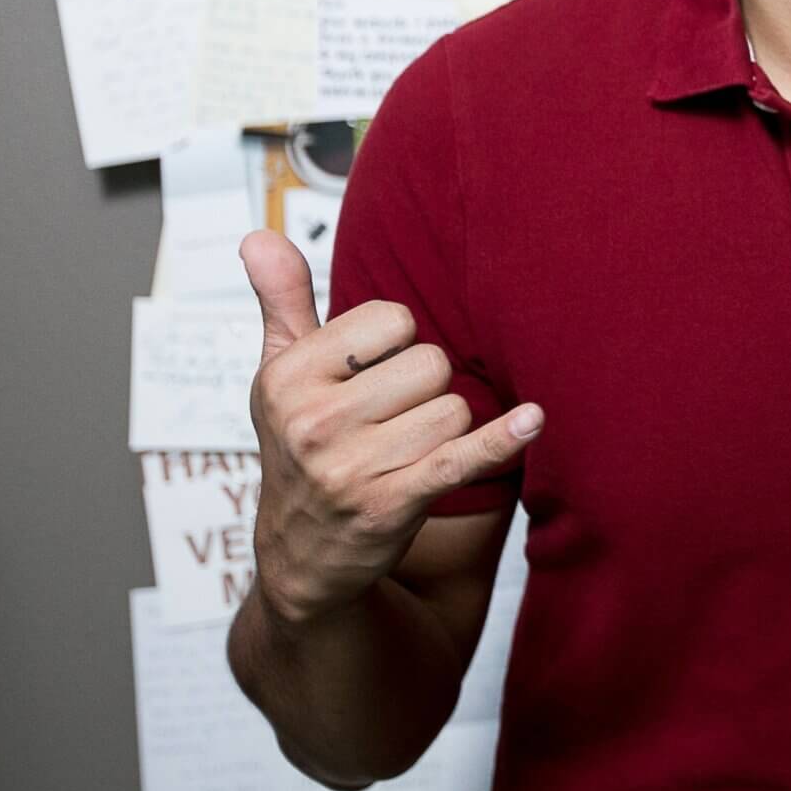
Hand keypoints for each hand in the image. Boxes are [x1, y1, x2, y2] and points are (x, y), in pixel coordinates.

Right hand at [241, 230, 540, 625]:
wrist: (301, 554)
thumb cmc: (301, 444)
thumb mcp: (280, 374)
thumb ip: (282, 301)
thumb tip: (258, 236)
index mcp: (289, 375)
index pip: (395, 319)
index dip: (397, 344)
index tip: (369, 375)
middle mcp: (313, 420)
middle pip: (431, 363)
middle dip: (425, 389)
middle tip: (389, 421)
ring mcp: (351, 466)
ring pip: (454, 409)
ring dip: (445, 428)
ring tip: (402, 451)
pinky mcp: (391, 504)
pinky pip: (463, 456)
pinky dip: (504, 439)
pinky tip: (533, 420)